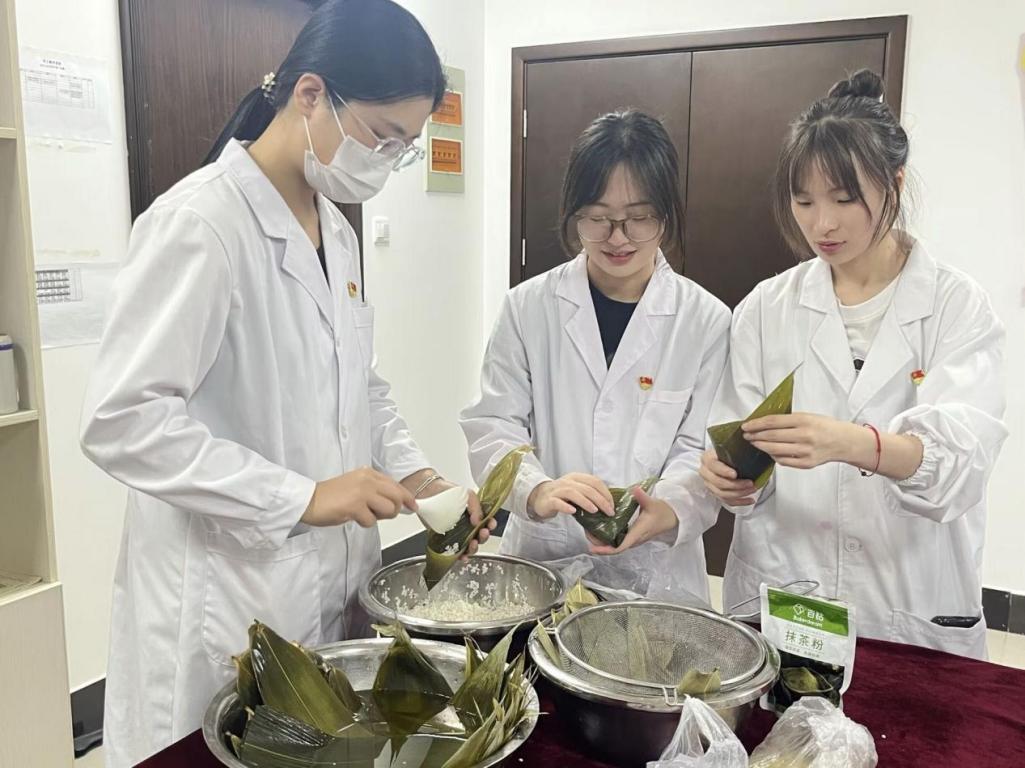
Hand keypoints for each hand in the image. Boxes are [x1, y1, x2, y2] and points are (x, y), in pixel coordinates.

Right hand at [302, 467, 415, 527]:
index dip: (407, 497)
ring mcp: (362, 492)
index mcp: (369, 473)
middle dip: (395, 509)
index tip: (413, 506)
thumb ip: (374, 490)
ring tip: (364, 514)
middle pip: (397, 496)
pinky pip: (372, 521)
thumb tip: (395, 503)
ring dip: (379, 517)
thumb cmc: (331, 496)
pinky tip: (352, 517)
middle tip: (383, 514)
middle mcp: (368, 480)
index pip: (396, 485)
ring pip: (388, 509)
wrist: (309, 500)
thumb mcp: (356, 485)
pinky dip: (364, 523)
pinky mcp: (355, 506)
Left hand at [419, 479, 495, 559]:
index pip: (487, 522)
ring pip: (470, 545)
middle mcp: (467, 525)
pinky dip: (461, 556)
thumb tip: (478, 521)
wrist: (428, 492)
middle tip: (482, 533)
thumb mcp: (466, 494)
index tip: (490, 525)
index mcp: (474, 514)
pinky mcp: (446, 539)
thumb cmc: (447, 491)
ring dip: (474, 548)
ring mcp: (457, 533)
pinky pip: (455, 551)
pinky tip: (463, 556)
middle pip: (480, 536)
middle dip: (484, 537)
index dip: (491, 525)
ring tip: (473, 544)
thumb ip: (475, 505)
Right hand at [527, 473, 614, 520]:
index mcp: (576, 477)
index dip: (605, 493)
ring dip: (585, 502)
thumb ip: (589, 493)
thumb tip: (608, 504)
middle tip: (609, 512)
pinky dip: (566, 507)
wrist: (539, 497)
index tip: (612, 506)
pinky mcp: (549, 500)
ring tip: (595, 511)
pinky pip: (558, 502)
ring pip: (573, 493)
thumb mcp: (576, 490)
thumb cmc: (562, 495)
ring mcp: (557, 490)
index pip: (595, 482)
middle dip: (600, 500)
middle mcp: (567, 482)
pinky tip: (573, 512)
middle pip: (587, 488)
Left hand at [589, 486, 676, 555]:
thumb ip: (642, 497)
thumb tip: (635, 489)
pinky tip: (599, 528)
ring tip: (589, 531)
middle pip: (613, 548)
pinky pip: (617, 539)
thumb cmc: (662, 512)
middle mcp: (633, 539)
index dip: (605, 550)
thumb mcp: (652, 503)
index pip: (619, 547)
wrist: (671, 517)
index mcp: (636, 534)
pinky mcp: (632, 535)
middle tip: (586, 534)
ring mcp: (632, 538)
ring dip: (602, 541)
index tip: (593, 548)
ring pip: (614, 544)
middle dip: (599, 544)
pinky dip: (607, 537)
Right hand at [699, 448, 755, 505]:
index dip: (723, 471)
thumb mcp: (730, 446)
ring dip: (739, 494)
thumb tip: (751, 444)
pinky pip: (726, 501)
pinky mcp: (715, 493)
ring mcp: (709, 484)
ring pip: (722, 494)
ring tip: (753, 489)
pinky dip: (740, 502)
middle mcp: (705, 472)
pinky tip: (751, 500)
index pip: (713, 466)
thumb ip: (736, 447)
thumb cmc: (730, 451)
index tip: (735, 474)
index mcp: (707, 458)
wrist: (724, 458)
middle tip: (751, 483)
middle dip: (736, 485)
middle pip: (718, 482)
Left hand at [743, 413, 858, 468]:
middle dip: (755, 436)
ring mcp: (805, 451)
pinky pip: (783, 461)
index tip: (746, 426)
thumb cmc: (824, 427)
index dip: (756, 424)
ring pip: (774, 450)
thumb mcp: (808, 416)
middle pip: (771, 436)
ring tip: (754, 443)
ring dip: (761, 446)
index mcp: (804, 420)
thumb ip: (788, 420)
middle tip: (746, 435)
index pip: (773, 422)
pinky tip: (769, 452)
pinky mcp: (807, 463)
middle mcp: (805, 436)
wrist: (844, 441)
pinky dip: (773, 456)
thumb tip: (763, 423)